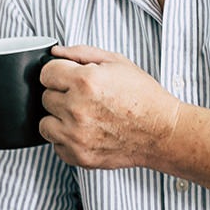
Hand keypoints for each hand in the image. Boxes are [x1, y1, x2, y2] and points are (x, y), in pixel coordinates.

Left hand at [39, 45, 180, 169]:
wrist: (164, 132)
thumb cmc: (144, 97)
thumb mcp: (116, 62)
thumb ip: (81, 53)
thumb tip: (55, 53)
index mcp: (85, 82)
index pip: (46, 73)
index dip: (58, 73)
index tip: (68, 78)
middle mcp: (77, 109)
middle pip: (45, 97)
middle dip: (61, 94)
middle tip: (84, 98)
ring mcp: (76, 135)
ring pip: (45, 123)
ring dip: (59, 118)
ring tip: (82, 116)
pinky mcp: (79, 156)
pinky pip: (56, 145)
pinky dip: (66, 139)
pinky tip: (85, 132)